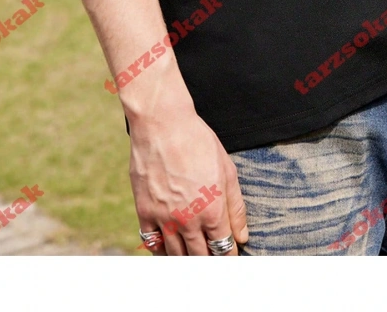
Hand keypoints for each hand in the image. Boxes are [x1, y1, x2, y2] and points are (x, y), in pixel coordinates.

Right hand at [129, 102, 247, 255]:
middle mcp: (188, 220)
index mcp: (212, 210)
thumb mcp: (226, 170)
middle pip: (200, 257)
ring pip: (176, 256)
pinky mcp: (144, 211)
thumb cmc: (198, 142)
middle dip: (209, 262)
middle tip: (212, 260)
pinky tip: (168, 250)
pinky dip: (161, 251)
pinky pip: (152, 243)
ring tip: (193, 258)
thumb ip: (235, 207)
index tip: (229, 255)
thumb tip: (242, 236)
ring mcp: (164, 218)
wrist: (163, 124)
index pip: (224, 248)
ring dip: (186, 260)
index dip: (229, 255)